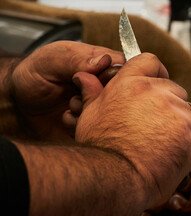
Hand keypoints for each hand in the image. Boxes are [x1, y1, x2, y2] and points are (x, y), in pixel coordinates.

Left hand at [9, 41, 124, 140]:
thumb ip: (76, 60)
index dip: (115, 75)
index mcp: (96, 63)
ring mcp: (96, 105)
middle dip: (100, 95)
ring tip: (70, 104)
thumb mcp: (50, 61)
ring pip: (110, 112)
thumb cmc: (32, 77)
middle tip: (78, 93)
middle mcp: (100, 85)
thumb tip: (105, 60)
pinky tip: (66, 117)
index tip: (99, 79)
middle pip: (120, 91)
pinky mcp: (90, 124)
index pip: (122, 67)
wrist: (18, 106)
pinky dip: (81, 125)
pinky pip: (96, 129)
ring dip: (88, 111)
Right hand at [73, 53, 190, 205]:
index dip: (154, 72)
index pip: (151, 61)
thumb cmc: (99, 149)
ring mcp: (179, 113)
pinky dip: (187, 146)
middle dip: (168, 104)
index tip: (155, 85)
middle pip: (173, 89)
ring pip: (188, 112)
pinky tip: (171, 157)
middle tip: (155, 126)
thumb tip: (84, 77)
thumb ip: (92, 93)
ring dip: (180, 124)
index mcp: (131, 83)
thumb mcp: (88, 117)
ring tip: (162, 145)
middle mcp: (158, 92)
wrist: (116, 180)